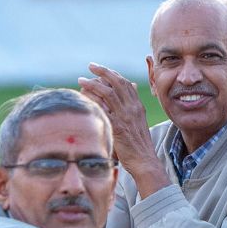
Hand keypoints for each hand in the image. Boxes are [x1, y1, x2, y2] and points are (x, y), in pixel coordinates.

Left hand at [78, 64, 166, 192]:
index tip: (99, 69)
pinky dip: (92, 102)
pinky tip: (83, 98)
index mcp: (137, 106)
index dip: (112, 73)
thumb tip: (132, 86)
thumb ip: (134, 104)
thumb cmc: (139, 144)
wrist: (145, 161)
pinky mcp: (118, 128)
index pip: (125, 83)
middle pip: (117, 83)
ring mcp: (125, 118)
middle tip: (90, 66)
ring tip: (81, 80)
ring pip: (109, 94)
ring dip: (93, 84)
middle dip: (102, 72)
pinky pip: (103, 111)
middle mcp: (132, 109)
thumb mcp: (139, 120)